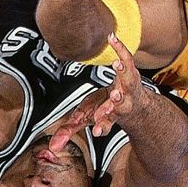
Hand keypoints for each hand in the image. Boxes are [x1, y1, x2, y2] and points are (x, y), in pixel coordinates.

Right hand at [47, 34, 150, 150]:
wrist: (135, 102)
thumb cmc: (108, 109)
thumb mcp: (88, 119)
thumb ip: (70, 130)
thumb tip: (52, 147)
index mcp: (111, 115)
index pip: (107, 122)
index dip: (102, 126)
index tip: (97, 131)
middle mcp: (123, 102)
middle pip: (121, 103)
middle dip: (117, 101)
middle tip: (115, 97)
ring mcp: (128, 87)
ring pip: (128, 81)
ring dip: (123, 72)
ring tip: (118, 64)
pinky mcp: (130, 71)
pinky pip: (126, 57)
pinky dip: (119, 48)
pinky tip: (112, 39)